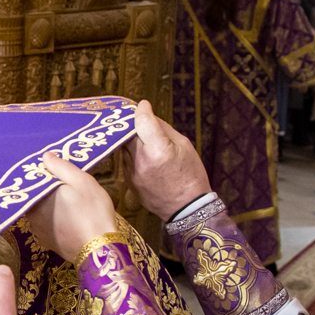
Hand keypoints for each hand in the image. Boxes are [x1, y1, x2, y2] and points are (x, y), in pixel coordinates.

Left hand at [27, 154, 118, 259]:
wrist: (99, 249)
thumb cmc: (92, 211)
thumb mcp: (82, 182)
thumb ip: (62, 167)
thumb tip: (45, 156)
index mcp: (38, 196)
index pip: (34, 181)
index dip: (44, 174)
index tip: (54, 170)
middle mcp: (31, 214)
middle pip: (36, 196)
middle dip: (47, 190)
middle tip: (64, 185)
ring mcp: (37, 230)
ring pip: (40, 211)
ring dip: (50, 205)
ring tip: (68, 201)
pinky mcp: (46, 241)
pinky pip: (46, 224)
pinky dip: (54, 219)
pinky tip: (68, 218)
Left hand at [124, 100, 211, 220]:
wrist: (186, 208)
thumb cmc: (190, 176)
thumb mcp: (185, 146)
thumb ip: (163, 128)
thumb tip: (147, 114)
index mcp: (159, 151)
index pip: (141, 121)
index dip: (140, 110)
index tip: (142, 105)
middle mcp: (141, 161)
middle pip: (128, 133)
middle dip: (131, 123)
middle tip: (136, 117)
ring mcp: (132, 173)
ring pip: (124, 146)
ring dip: (130, 138)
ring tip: (142, 138)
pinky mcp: (128, 181)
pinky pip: (125, 159)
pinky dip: (132, 153)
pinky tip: (143, 156)